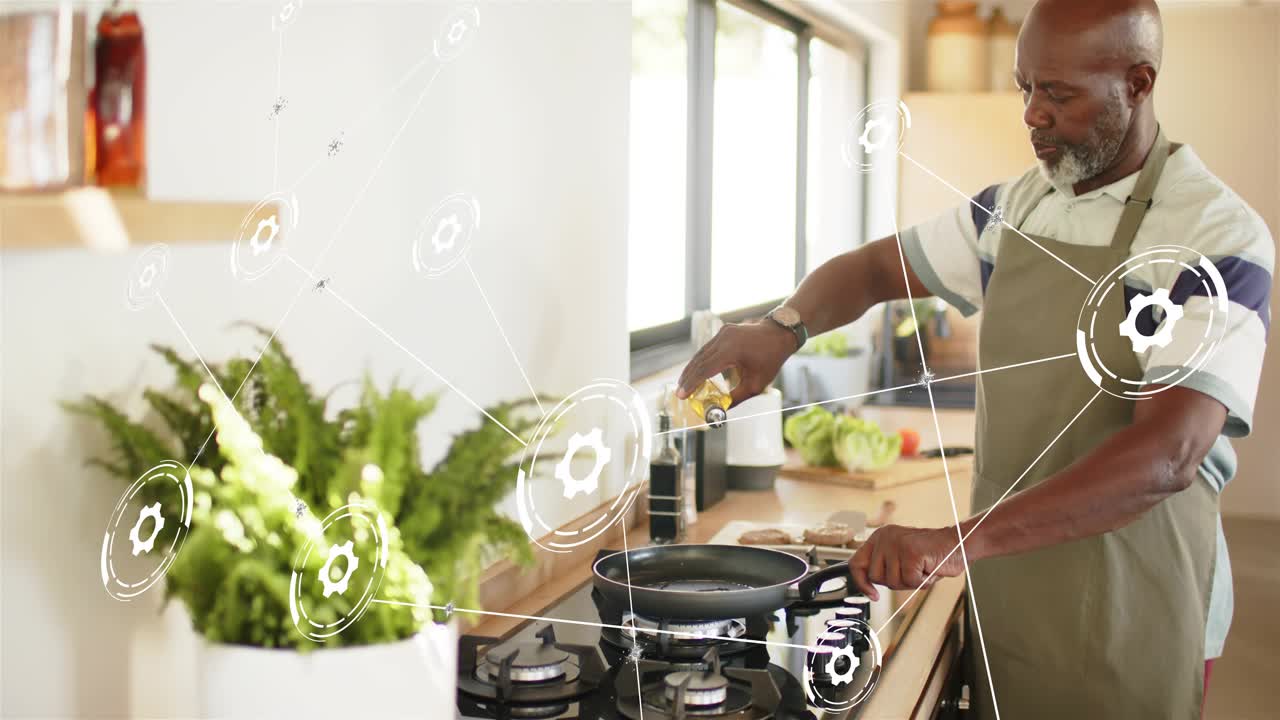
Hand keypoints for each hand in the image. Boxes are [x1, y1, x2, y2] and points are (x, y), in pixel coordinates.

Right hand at [675, 320, 795, 404]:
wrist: (779, 334)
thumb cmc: (770, 360)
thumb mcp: (756, 384)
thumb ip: (736, 398)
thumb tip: (721, 411)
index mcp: (732, 350)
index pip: (705, 369)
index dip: (692, 383)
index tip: (681, 395)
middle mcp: (724, 339)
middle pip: (699, 361)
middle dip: (688, 378)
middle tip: (679, 393)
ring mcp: (723, 333)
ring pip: (701, 354)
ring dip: (692, 369)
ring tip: (684, 384)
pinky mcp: (723, 332)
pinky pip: (708, 348)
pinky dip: (700, 361)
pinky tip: (695, 372)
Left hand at [849, 525, 966, 600]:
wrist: (959, 543)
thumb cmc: (931, 555)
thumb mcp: (900, 558)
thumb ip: (883, 566)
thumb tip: (866, 586)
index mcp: (879, 537)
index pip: (856, 563)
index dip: (861, 583)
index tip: (873, 595)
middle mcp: (885, 537)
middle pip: (876, 577)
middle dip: (895, 582)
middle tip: (913, 572)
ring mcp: (897, 543)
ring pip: (893, 581)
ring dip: (911, 582)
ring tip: (922, 568)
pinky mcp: (911, 552)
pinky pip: (910, 581)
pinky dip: (923, 581)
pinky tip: (930, 569)